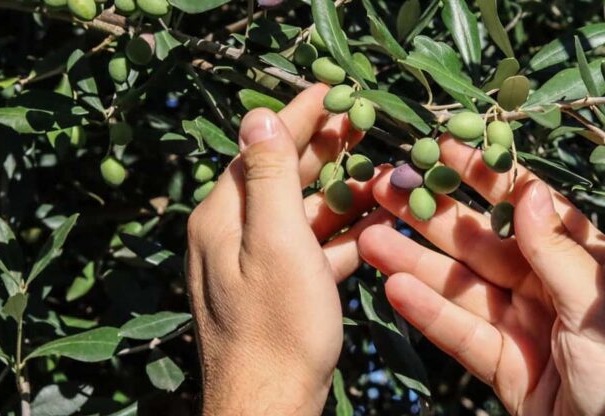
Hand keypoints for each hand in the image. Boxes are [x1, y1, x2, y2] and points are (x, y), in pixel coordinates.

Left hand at [186, 85, 391, 413]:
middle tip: (364, 120)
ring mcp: (257, 265)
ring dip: (342, 192)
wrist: (270, 409)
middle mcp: (233, 236)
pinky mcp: (280, 290)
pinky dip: (344, 234)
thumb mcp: (275, 243)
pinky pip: (313, 250)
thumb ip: (268, 177)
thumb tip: (258, 116)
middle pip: (282, 177)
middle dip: (325, 148)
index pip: (260, 148)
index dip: (297, 116)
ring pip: (302, 214)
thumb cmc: (277, 329)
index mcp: (223, 218)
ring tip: (382, 168)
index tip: (331, 89)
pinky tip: (378, 222)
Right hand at [359, 135, 604, 414]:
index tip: (441, 148)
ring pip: (462, 288)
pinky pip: (461, 334)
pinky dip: (429, 314)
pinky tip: (395, 290)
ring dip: (417, 263)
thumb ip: (557, 251)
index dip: (483, 177)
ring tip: (370, 237)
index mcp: (584, 264)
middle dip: (434, 216)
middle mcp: (550, 289)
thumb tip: (528, 189)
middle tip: (386, 188)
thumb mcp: (601, 307)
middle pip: (482, 244)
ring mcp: (524, 329)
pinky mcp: (504, 369)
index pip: (526, 208)